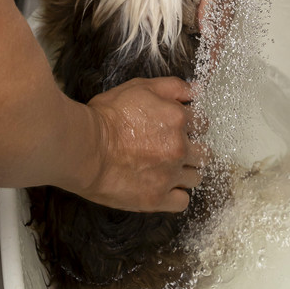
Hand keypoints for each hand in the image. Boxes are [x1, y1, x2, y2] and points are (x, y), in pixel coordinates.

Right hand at [80, 76, 205, 212]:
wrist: (85, 148)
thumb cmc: (107, 116)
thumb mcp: (140, 87)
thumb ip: (173, 87)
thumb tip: (196, 90)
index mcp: (178, 119)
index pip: (202, 122)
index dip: (191, 123)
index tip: (180, 127)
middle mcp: (179, 148)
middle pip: (204, 152)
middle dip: (192, 149)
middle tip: (173, 148)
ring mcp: (170, 175)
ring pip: (196, 177)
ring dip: (185, 172)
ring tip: (167, 168)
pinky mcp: (157, 199)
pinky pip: (182, 201)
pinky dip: (176, 195)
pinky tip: (164, 186)